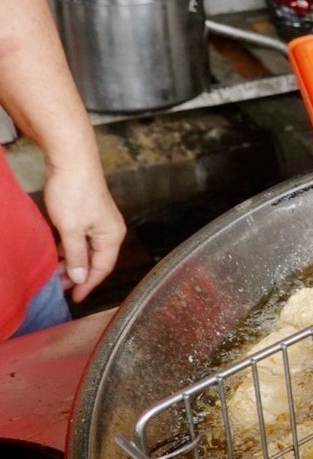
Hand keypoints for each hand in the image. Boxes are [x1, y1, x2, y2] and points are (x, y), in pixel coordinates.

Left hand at [43, 162, 124, 302]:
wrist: (70, 160)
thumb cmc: (74, 192)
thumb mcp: (71, 229)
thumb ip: (76, 256)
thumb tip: (80, 277)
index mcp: (111, 236)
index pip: (102, 268)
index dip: (88, 284)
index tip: (74, 298)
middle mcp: (109, 231)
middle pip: (95, 260)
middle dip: (78, 275)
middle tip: (59, 287)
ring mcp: (97, 222)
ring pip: (86, 249)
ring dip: (71, 261)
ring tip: (54, 272)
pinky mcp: (86, 213)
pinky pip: (79, 238)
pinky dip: (68, 248)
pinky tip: (56, 253)